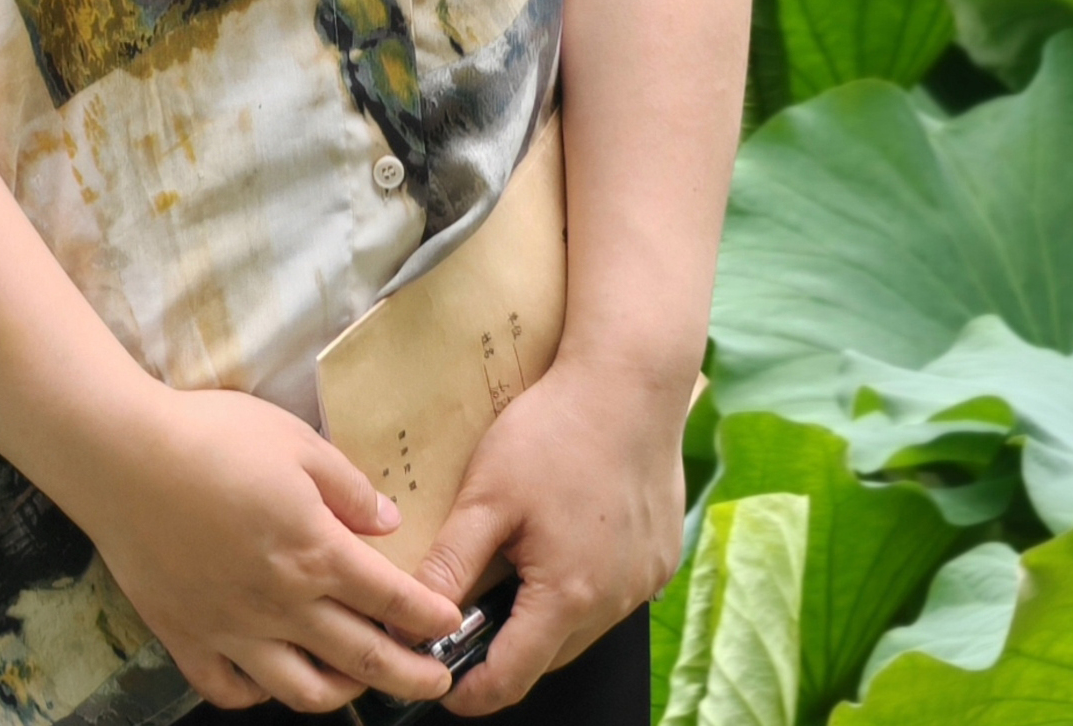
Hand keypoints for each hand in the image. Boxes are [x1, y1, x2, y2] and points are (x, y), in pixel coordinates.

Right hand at [73, 381, 464, 711]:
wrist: (121, 456)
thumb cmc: (210, 436)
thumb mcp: (294, 441)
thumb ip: (348, 487)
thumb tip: (390, 522)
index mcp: (314, 552)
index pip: (391, 600)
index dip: (430, 618)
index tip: (453, 626)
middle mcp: (282, 605)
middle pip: (361, 659)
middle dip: (410, 676)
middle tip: (438, 686)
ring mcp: (233, 631)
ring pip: (303, 691)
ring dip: (343, 693)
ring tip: (360, 683)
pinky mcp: (188, 638)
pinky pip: (233, 690)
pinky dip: (260, 693)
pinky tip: (272, 676)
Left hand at [414, 354, 687, 713]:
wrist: (629, 381)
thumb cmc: (556, 431)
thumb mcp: (486, 496)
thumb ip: (450, 565)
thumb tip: (412, 619)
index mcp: (568, 595)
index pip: (513, 679)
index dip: (473, 692)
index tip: (445, 686)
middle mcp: (615, 603)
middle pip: (549, 654)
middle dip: (506, 647)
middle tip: (469, 613)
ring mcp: (644, 584)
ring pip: (582, 626)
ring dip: (546, 614)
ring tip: (515, 564)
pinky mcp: (660, 560)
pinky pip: (614, 594)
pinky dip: (583, 585)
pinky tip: (563, 540)